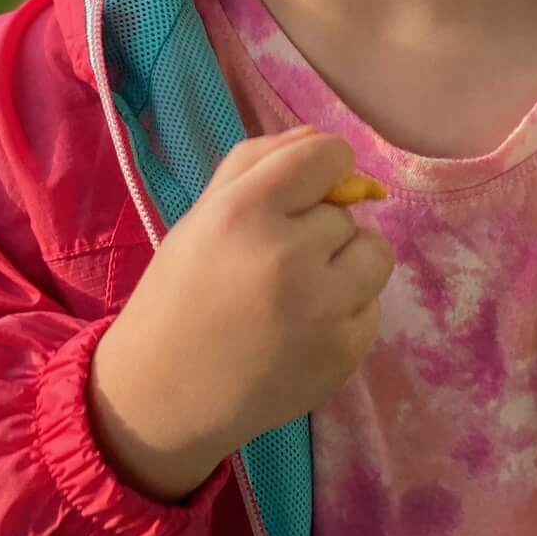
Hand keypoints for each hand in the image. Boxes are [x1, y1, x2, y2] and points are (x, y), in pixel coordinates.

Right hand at [89, 130, 393, 501]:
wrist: (162, 397)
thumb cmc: (179, 295)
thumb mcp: (202, 216)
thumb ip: (258, 162)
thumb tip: (321, 139)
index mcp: (244, 212)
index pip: (328, 155)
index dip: (323, 170)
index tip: (306, 192)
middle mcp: (288, 255)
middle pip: (345, 212)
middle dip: (317, 230)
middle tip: (273, 263)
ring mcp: (322, 308)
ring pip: (374, 253)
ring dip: (346, 265)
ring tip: (302, 291)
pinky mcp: (344, 352)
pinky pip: (373, 305)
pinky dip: (347, 312)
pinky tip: (305, 330)